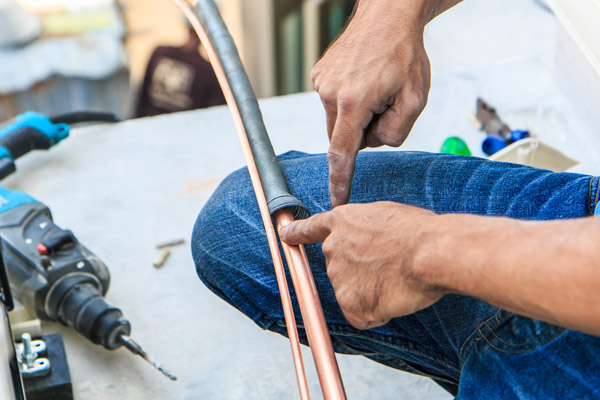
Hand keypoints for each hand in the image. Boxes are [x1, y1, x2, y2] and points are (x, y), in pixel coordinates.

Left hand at [279, 202, 445, 329]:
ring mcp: (338, 277)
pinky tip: (394, 296)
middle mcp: (333, 249)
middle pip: (341, 268)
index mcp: (343, 221)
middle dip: (361, 273)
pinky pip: (363, 315)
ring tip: (397, 279)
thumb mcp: (386, 215)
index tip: (285, 235)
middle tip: (390, 269)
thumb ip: (367, 229)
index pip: (311, 229)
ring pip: (354, 293)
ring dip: (373, 292)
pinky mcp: (350, 304)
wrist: (429, 252)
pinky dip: (378, 312)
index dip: (298, 233)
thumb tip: (372, 243)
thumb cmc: (418, 232)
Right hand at [312, 1, 431, 206]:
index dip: (339, 182)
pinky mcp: (319, 75)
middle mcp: (330, 93)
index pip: (342, 154)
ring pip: (339, 120)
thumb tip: (371, 144)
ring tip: (375, 87)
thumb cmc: (404, 54)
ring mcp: (322, 83)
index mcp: (354, 102)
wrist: (388, 14)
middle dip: (364, 132)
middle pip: (344, 136)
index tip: (335, 203)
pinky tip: (364, 80)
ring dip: (357, 115)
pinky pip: (334, 103)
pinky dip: (349, 101)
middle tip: (385, 105)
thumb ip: (394, 133)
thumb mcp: (414, 99)